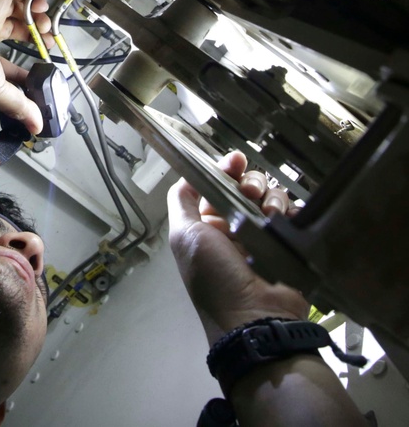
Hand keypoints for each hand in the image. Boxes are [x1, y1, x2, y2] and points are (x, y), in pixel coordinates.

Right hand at [0, 0, 52, 134]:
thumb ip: (18, 106)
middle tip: (49, 43)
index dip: (30, 67)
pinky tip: (38, 8)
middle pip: (22, 30)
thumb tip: (37, 128)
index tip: (45, 74)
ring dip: (40, 19)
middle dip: (40, 37)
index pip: (13, 61)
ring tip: (44, 27)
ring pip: (25, 9)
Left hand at [167, 151, 308, 346]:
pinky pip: (295, 216)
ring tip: (270, 212)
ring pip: (272, 197)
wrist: (256, 317)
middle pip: (246, 187)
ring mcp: (264, 236)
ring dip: (271, 196)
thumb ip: (182, 202)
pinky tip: (287, 218)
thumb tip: (187, 175)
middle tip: (251, 192)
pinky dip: (292, 211)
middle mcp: (235, 228)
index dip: (226, 170)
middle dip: (249, 182)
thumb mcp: (185, 235)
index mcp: (208, 225)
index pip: (218, 186)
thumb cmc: (214, 275)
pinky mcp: (290, 245)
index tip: (236, 160)